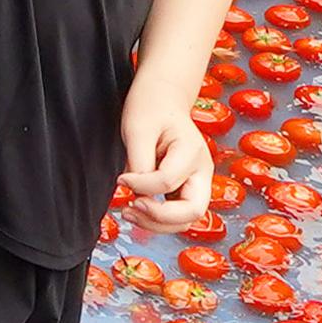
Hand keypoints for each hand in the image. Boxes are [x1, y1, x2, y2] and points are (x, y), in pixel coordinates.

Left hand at [115, 93, 214, 228]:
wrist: (162, 98)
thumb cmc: (151, 107)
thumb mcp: (138, 129)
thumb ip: (139, 162)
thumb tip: (134, 191)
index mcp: (192, 153)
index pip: (167, 182)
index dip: (140, 185)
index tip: (120, 179)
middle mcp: (201, 172)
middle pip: (191, 212)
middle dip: (159, 218)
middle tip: (130, 207)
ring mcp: (196, 182)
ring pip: (185, 220)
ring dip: (157, 224)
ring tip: (129, 212)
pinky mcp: (185, 188)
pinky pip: (177, 214)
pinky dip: (158, 219)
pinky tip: (137, 209)